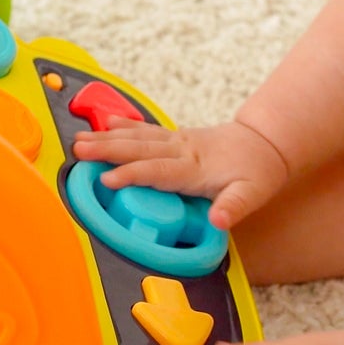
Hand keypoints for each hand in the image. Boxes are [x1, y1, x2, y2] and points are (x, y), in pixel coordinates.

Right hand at [71, 118, 289, 229]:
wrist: (265, 144)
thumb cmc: (257, 172)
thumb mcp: (252, 194)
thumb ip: (234, 207)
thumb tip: (219, 221)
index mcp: (195, 168)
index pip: (158, 171)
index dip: (132, 175)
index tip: (107, 180)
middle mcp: (182, 150)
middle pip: (139, 149)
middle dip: (107, 150)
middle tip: (78, 150)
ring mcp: (177, 141)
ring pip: (138, 137)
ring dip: (108, 138)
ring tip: (79, 139)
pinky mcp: (176, 137)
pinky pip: (146, 130)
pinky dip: (124, 126)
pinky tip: (105, 123)